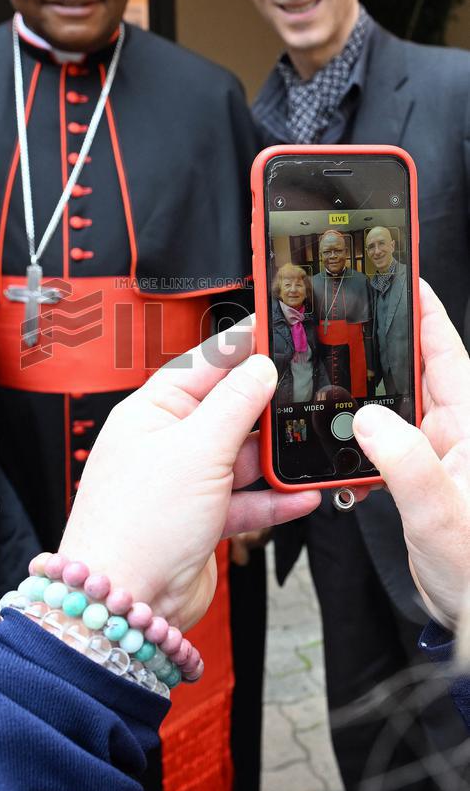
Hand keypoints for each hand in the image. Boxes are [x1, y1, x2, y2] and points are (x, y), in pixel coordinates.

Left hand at [60, 321, 319, 630]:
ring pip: (241, 457)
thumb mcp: (197, 449)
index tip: (275, 332)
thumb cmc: (136, 525)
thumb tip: (260, 367)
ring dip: (274, 459)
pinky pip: (246, 499)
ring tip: (308, 451)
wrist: (124, 604)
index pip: (202, 365)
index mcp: (151, 412)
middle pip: (227, 410)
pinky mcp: (202, 519)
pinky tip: (301, 495)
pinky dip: (273, 498)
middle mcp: (166, 443)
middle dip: (265, 409)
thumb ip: (235, 404)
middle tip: (306, 395)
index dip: (240, 348)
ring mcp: (184, 482)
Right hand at [353, 280, 469, 630]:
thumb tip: (370, 418)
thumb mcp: (441, 516)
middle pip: (417, 371)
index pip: (447, 353)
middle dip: (385, 341)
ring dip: (367, 388)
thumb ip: (407, 463)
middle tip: (351, 311)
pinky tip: (340, 429)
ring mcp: (436, 455)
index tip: (404, 274)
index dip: (425, 311)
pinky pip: (384, 439)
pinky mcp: (417, 476)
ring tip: (335, 366)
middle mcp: (455, 435)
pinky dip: (360, 430)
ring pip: (395, 404)